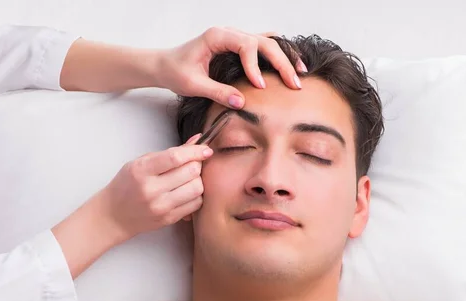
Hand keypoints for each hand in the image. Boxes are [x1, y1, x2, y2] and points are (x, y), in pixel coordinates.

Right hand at [99, 133, 211, 241]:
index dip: (195, 151)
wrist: (114, 215)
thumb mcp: (141, 162)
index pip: (176, 157)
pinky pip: (195, 204)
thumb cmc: (127, 185)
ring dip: (198, 180)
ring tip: (189, 179)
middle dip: (197, 164)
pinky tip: (187, 192)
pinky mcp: (169, 219)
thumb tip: (197, 140)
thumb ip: (170, 152)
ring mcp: (161, 206)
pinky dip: (196, 195)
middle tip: (193, 164)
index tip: (205, 149)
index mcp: (141, 170)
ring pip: (197, 189)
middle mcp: (151, 189)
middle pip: (190, 172)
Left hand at [156, 27, 306, 108]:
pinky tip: (290, 65)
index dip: (256, 65)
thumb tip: (241, 103)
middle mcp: (229, 33)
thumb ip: (216, 92)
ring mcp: (235, 38)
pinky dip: (278, 55)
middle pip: (263, 42)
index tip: (260, 86)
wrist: (165, 64)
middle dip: (281, 63)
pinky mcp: (237, 47)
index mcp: (217, 36)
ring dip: (285, 58)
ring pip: (267, 42)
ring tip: (300, 73)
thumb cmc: (175, 70)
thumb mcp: (193, 85)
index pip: (245, 45)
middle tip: (294, 83)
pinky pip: (262, 46)